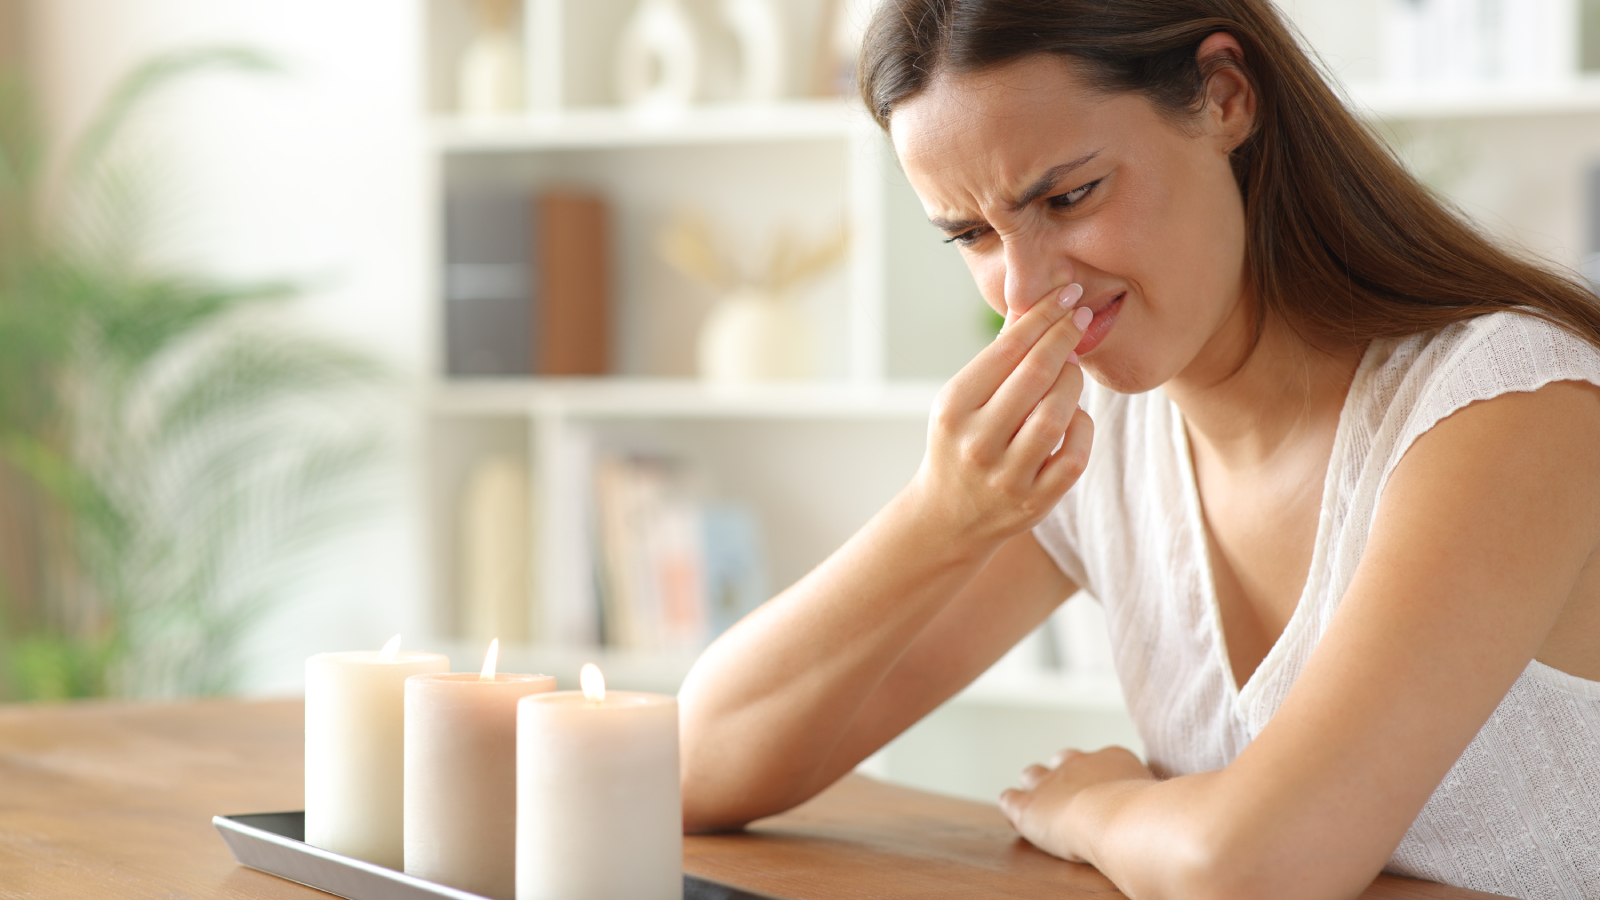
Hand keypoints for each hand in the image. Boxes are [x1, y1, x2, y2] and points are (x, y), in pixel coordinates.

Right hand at [908, 283, 1094, 548]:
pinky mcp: (1034, 502)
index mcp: (953, 408)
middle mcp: (976, 442)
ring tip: (1071, 371)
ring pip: (1057, 416)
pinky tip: (1074, 416)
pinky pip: (1074, 456)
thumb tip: (1033, 302)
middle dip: (1064, 338)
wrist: (948, 517)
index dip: (1042, 317)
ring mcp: (1006, 476)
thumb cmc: (960, 442)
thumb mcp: (963, 399)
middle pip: (1035, 376)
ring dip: (1073, 384)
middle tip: (1080, 318)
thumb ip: (998, 356)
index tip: (1067, 295)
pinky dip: (1081, 428)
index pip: (1005, 350)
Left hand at [999, 746, 1154, 862]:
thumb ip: (1160, 800)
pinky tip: (1018, 818)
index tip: (1102, 792)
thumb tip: (1173, 811)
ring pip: (1033, 774)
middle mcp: (1080, 762)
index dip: (1098, 777)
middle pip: (1064, 759)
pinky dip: (1013, 807)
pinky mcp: (1028, 805)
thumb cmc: (1149, 815)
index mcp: (1113, 758)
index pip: (1101, 760)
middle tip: (1072, 797)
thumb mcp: (1163, 800)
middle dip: (1065, 774)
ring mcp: (1051, 781)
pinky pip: (1011, 799)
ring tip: (1042, 807)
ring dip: (1036, 788)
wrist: (1119, 818)